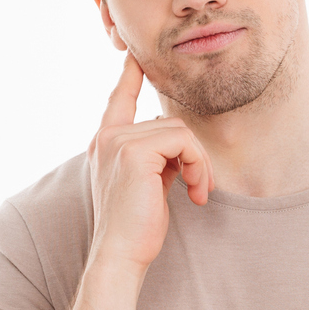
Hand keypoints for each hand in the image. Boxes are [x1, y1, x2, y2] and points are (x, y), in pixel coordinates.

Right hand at [87, 52, 212, 269]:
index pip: (119, 98)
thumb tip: (180, 144)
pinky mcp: (134, 151)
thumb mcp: (147, 184)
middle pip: (168, 121)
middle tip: (202, 187)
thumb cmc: (136, 226)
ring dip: (199, 163)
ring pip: (179, 131)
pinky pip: (183, 141)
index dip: (130, 75)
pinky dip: (198, 165)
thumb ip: (157, 158)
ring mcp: (118, 141)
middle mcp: (107, 137)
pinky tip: (196, 193)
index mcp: (106, 142)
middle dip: (194, 155)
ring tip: (199, 193)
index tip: (135, 55)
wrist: (120, 254)